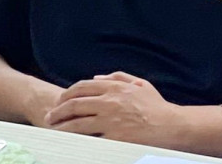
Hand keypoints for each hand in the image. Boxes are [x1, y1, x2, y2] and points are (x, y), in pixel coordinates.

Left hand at [44, 71, 180, 146]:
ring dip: (62, 126)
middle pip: (75, 104)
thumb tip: (97, 78)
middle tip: (49, 116)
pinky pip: (91, 140)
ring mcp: (111, 121)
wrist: (172, 126)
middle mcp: (110, 102)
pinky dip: (78, 141)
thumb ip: (117, 77)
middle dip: (58, 111)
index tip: (59, 101)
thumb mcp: (140, 84)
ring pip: (78, 123)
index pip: (82, 88)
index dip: (66, 94)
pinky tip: (71, 143)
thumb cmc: (157, 106)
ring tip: (54, 130)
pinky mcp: (114, 138)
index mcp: (115, 88)